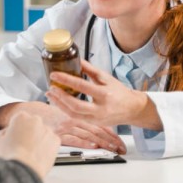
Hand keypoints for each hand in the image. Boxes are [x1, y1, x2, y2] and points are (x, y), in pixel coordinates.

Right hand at [0, 102, 125, 153]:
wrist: (27, 113)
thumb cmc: (45, 114)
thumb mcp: (62, 111)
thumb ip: (75, 117)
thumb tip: (89, 128)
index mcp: (76, 113)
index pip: (96, 122)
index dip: (109, 131)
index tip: (119, 140)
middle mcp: (73, 119)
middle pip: (96, 129)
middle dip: (110, 139)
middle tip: (121, 148)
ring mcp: (66, 127)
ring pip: (88, 134)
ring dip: (102, 143)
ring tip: (113, 149)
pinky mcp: (57, 134)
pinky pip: (73, 139)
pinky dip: (84, 143)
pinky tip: (93, 147)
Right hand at [0, 112, 59, 178]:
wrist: (25, 170)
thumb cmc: (11, 157)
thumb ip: (4, 132)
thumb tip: (8, 133)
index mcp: (21, 117)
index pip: (19, 119)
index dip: (15, 130)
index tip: (14, 137)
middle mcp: (36, 120)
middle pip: (32, 124)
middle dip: (28, 133)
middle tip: (23, 146)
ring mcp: (47, 130)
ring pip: (42, 133)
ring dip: (38, 139)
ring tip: (30, 153)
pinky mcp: (56, 141)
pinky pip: (51, 142)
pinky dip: (47, 147)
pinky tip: (39, 155)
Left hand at [45, 60, 161, 130]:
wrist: (131, 108)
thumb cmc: (118, 91)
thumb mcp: (105, 77)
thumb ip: (89, 69)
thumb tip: (75, 59)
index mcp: (105, 94)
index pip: (82, 86)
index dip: (66, 80)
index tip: (54, 75)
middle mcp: (101, 109)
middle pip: (76, 106)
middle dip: (60, 97)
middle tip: (51, 87)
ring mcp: (97, 119)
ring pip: (74, 114)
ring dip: (59, 104)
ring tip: (50, 95)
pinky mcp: (94, 124)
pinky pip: (76, 118)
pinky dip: (65, 110)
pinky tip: (58, 102)